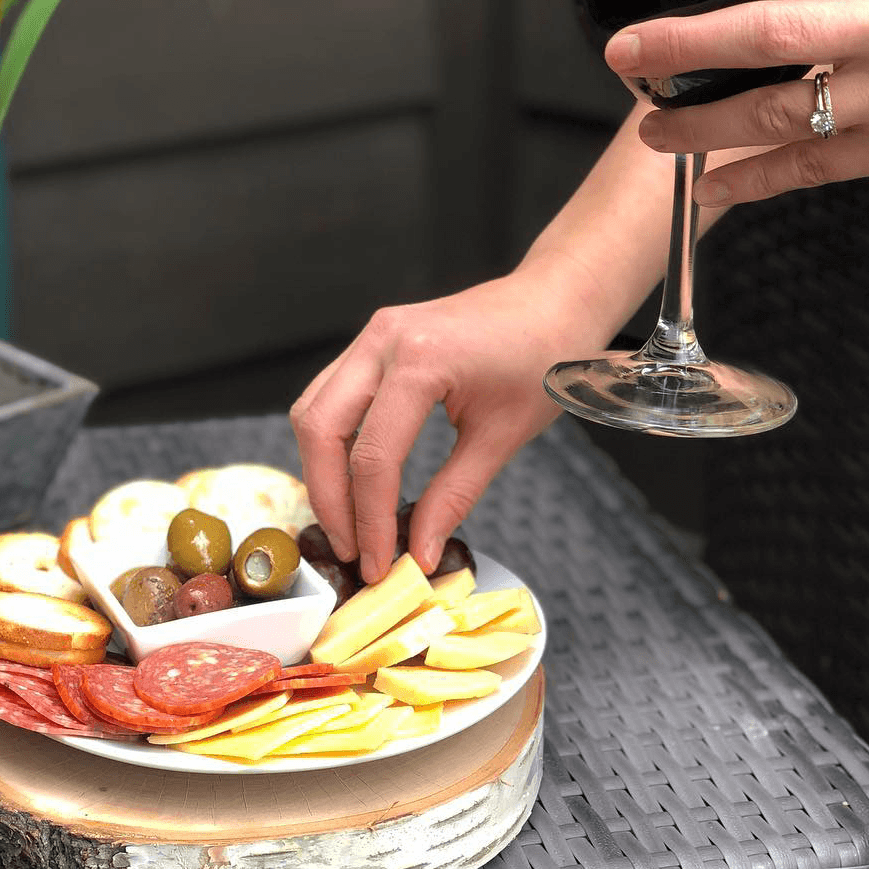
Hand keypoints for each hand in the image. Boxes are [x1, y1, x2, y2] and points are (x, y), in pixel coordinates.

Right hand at [290, 266, 604, 583]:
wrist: (554, 302)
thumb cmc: (543, 358)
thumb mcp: (503, 437)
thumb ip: (453, 497)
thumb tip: (419, 552)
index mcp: (421, 361)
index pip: (373, 456)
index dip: (370, 521)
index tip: (378, 565)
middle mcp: (384, 340)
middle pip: (320, 429)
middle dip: (329, 499)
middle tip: (352, 550)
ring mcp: (374, 335)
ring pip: (314, 410)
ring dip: (322, 471)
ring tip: (349, 522)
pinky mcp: (375, 340)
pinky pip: (331, 394)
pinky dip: (333, 441)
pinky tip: (353, 478)